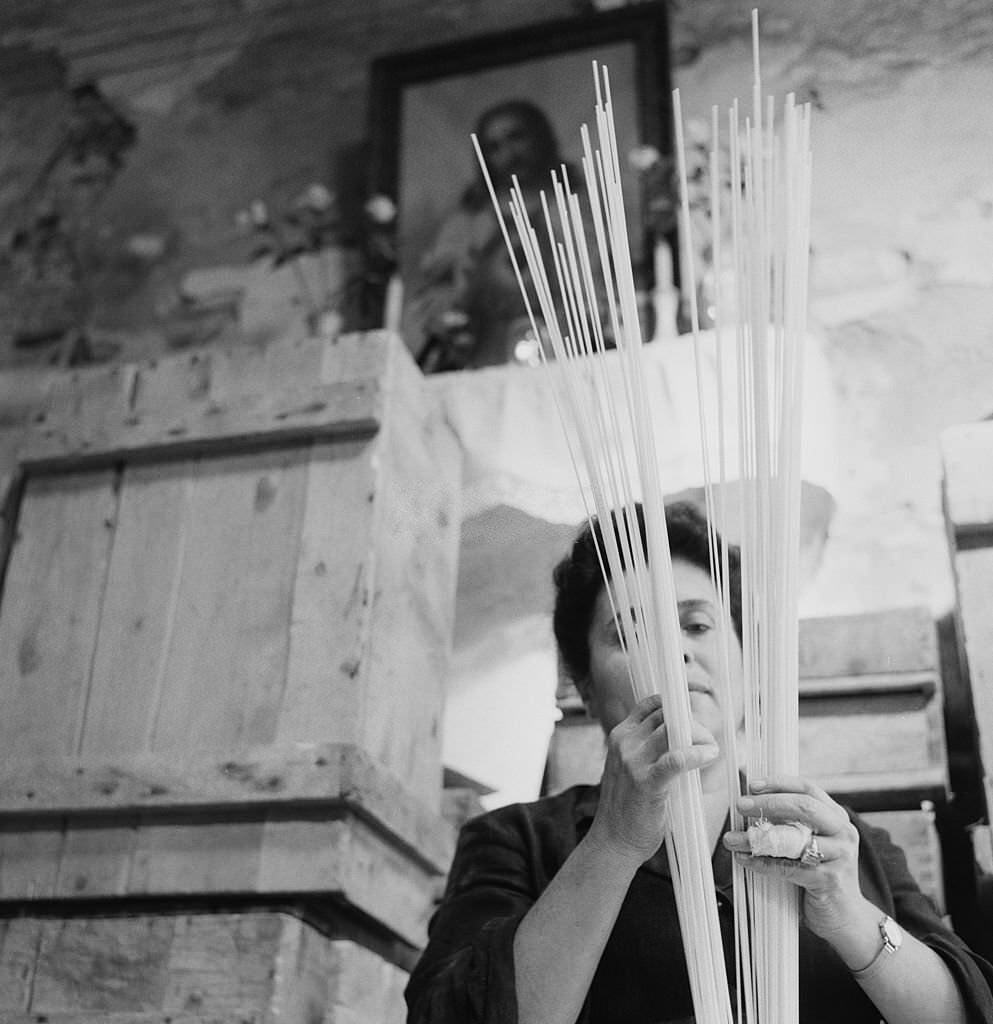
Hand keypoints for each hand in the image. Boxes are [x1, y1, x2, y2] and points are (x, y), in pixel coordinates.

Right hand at [589, 693, 719, 862]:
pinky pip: (676, 759)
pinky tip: (709, 757)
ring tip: (711, 751)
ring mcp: (633, 762)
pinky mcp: (646, 782)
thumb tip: (682, 736)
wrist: (613, 841)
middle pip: (666, 715)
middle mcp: (624, 743)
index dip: (676, 703)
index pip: (650, 704)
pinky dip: (696, 754)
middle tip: (706, 741)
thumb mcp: (629, 767)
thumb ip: (648, 748)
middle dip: (692, 724)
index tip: (694, 710)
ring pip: (673, 731)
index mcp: (619, 736)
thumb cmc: (627, 807)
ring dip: (699, 738)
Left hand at [722, 774, 865, 942]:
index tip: (752, 784)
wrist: (846, 916)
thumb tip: (750, 798)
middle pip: (804, 807)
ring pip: (792, 839)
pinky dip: (762, 862)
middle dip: (768, 803)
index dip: (779, 783)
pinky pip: (788, 867)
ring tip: (732, 838)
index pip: (808, 789)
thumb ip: (790, 820)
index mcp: (837, 816)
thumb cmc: (820, 872)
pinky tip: (743, 858)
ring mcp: (839, 856)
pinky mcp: (829, 880)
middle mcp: (843, 831)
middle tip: (741, 805)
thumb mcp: (812, 840)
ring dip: (757, 837)